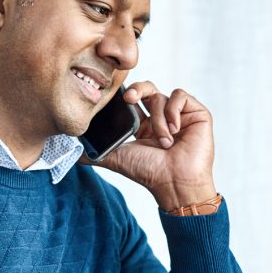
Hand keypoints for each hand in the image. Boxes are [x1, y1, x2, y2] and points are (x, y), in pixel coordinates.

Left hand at [93, 82, 217, 211]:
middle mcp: (161, 119)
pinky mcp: (197, 114)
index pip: (134, 100)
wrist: (174, 183)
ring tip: (163, 141)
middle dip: (137, 90)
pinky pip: (180, 96)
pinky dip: (173, 111)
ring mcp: (180, 116)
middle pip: (147, 88)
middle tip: (129, 99)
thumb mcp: (117, 158)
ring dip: (158, 119)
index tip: (119, 99)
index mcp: (144, 127)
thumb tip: (74, 154)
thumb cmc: (149, 173)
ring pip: (161, 96)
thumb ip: (96, 153)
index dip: (126, 95)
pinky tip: (174, 130)